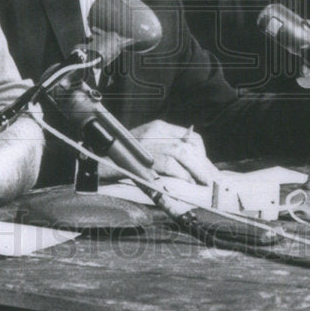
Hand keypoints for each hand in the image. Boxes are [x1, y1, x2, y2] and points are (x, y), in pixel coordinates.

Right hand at [100, 119, 219, 184]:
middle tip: (212, 180)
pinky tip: (186, 182)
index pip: (190, 137)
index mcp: (159, 127)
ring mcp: (147, 142)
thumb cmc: (124, 157)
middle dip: (203, 165)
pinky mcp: (140, 155)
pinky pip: (167, 163)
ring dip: (195, 170)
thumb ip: (168, 152)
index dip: (203, 155)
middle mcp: (155, 131)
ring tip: (202, 183)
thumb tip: (193, 169)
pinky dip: (180, 174)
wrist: (98, 160)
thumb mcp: (148, 148)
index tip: (209, 170)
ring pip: (180, 153)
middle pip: (187, 146)